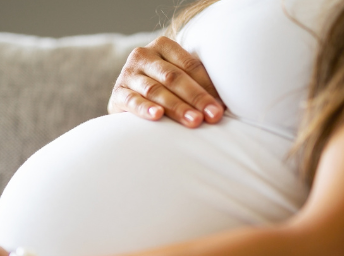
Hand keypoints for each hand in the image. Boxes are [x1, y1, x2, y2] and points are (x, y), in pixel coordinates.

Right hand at [109, 36, 224, 127]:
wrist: (129, 98)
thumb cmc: (164, 89)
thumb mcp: (180, 79)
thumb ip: (199, 84)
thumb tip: (226, 106)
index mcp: (163, 46)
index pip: (189, 65)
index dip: (208, 85)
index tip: (222, 106)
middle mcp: (143, 55)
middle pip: (174, 77)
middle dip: (196, 98)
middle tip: (213, 116)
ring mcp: (128, 74)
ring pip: (156, 90)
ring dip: (177, 107)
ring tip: (194, 121)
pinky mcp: (117, 93)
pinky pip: (132, 101)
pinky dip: (145, 108)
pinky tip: (157, 116)